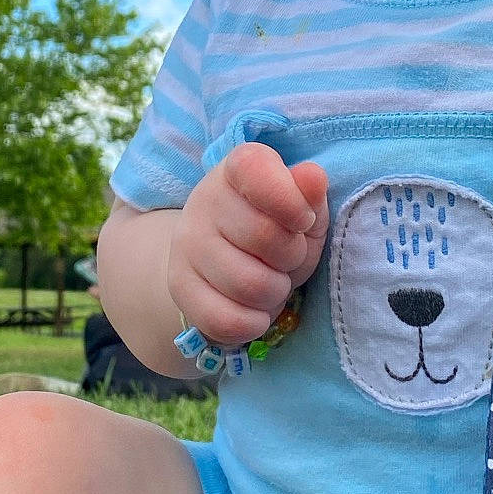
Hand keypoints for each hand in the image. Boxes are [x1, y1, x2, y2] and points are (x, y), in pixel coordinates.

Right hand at [167, 144, 328, 346]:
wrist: (220, 263)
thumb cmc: (274, 229)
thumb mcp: (303, 209)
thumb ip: (310, 192)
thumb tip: (313, 178)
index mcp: (236, 170)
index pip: (256, 171)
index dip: (291, 202)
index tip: (302, 220)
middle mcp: (204, 201)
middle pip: (265, 237)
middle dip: (291, 257)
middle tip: (285, 258)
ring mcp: (186, 245)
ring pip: (250, 285)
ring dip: (274, 293)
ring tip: (269, 283)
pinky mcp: (179, 288)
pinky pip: (228, 320)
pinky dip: (253, 323)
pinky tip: (253, 310)